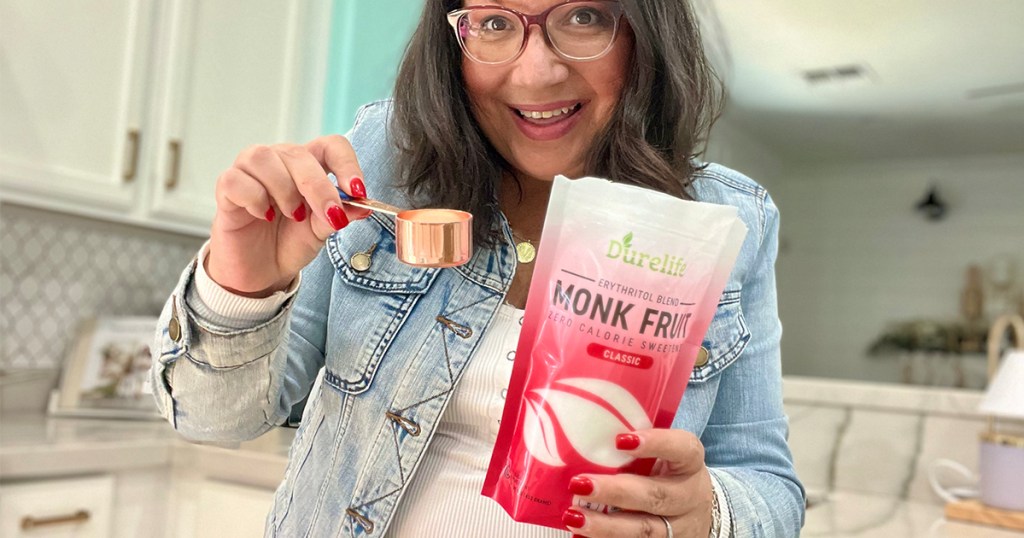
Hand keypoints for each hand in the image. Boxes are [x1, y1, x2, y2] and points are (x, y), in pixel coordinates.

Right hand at [207, 135, 370, 296]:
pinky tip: (262, 215)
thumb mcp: (320, 232)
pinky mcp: (226, 189)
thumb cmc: (289, 243)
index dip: (346, 163)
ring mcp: (250, 172)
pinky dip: (254, 198)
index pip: (330, 145)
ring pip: (264, 158)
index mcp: (308, 166)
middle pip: (298, 154)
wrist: (260, 272)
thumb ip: (338, 216)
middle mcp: (278, 161)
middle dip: (318, 186)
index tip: (357, 191)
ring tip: (292, 215)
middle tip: (328, 215)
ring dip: (283, 189)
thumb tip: (363, 207)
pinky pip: (236, 180)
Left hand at [563, 429, 713, 537]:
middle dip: (615, 491)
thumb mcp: (663, 456)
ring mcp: (679, 526)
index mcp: (689, 463)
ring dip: (605, 524)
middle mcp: (688, 496)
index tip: (620, 440)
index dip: (655, 443)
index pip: (681, 449)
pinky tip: (581, 535)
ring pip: (644, 529)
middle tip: (580, 483)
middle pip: (655, 495)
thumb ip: (634, 449)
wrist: (697, 511)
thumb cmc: (669, 472)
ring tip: (573, 516)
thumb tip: (581, 436)